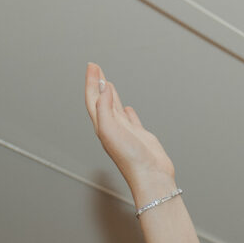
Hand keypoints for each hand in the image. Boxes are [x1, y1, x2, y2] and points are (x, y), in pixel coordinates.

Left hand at [87, 63, 176, 200]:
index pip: (93, 99)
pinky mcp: (139, 137)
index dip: (92, 82)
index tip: (92, 66)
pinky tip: (126, 108)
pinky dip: (126, 111)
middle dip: (99, 83)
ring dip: (110, 94)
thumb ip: (104, 108)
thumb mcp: (110, 129)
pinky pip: (131, 120)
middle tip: (96, 68)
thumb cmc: (130, 158)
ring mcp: (126, 132)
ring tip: (108, 82)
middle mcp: (112, 128)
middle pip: (102, 101)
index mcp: (102, 126)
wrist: (151, 176)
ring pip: (115, 108)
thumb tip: (103, 88)